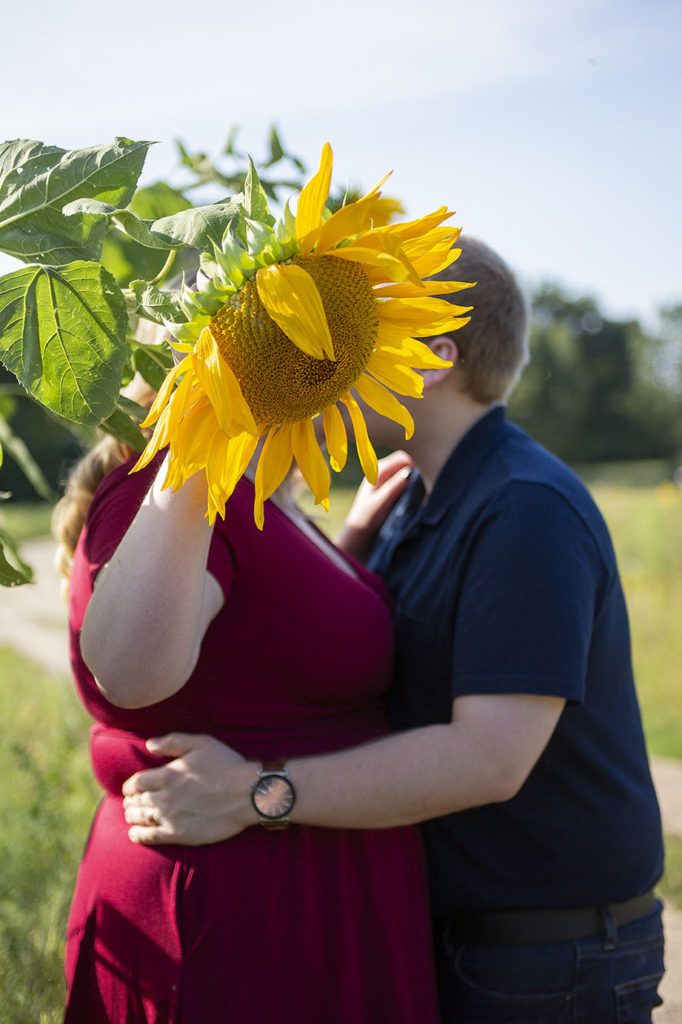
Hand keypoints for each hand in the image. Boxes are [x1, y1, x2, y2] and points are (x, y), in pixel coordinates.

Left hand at [122, 733, 254, 844]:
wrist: (247, 794)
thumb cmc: (226, 765)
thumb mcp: (201, 743)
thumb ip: (172, 742)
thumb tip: (150, 744)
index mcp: (168, 775)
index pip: (137, 782)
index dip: (130, 786)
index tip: (130, 788)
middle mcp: (165, 797)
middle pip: (137, 801)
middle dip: (130, 801)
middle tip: (130, 802)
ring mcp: (171, 817)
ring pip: (141, 818)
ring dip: (132, 816)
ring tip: (131, 815)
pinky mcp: (180, 834)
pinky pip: (151, 836)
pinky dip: (139, 835)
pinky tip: (134, 834)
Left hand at [336, 451, 413, 560]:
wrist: (359, 531)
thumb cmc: (369, 518)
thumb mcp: (382, 502)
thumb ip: (395, 486)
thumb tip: (410, 472)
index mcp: (378, 470)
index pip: (404, 458)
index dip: (414, 469)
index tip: (416, 486)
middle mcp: (380, 469)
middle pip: (405, 462)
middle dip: (413, 473)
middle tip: (415, 491)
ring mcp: (382, 476)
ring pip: (404, 470)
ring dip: (410, 480)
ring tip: (408, 497)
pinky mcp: (385, 484)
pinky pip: (400, 478)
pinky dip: (406, 485)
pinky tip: (404, 498)